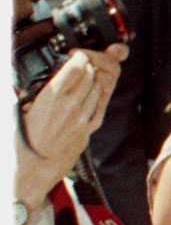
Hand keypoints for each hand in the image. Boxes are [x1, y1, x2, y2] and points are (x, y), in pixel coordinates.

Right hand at [14, 45, 127, 209]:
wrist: (32, 169)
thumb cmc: (21, 140)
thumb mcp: (20, 109)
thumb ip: (32, 93)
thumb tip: (39, 81)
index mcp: (51, 97)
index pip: (74, 69)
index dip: (78, 59)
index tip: (77, 56)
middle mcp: (69, 107)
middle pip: (88, 78)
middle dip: (88, 68)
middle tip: (84, 64)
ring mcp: (80, 121)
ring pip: (96, 93)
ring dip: (94, 82)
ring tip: (89, 77)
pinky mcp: (86, 133)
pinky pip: (96, 111)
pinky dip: (96, 100)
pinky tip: (92, 97)